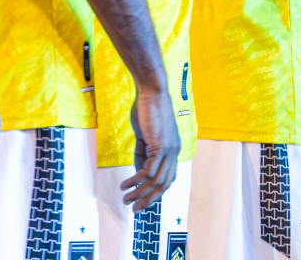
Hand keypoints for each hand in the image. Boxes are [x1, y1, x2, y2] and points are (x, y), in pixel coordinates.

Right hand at [121, 87, 178, 211]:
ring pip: (156, 181)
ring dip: (139, 193)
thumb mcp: (145, 136)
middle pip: (164, 185)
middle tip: (135, 209)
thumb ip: (144, 154)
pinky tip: (125, 184)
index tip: (144, 201)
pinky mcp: (160, 146)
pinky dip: (136, 180)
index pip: (169, 178)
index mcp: (174, 150)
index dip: (157, 192)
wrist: (152, 91)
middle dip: (149, 199)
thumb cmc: (148, 110)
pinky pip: (148, 170)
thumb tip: (139, 174)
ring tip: (125, 199)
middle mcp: (175, 152)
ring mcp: (169, 150)